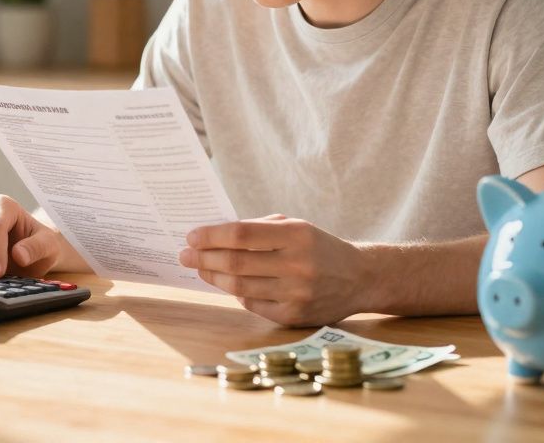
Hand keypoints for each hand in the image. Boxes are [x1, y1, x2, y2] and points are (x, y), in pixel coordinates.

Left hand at [178, 214, 371, 326]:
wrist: (359, 278)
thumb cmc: (318, 246)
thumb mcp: (295, 226)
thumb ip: (258, 228)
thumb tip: (212, 236)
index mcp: (297, 235)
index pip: (242, 234)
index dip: (212, 236)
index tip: (191, 236)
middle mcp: (297, 265)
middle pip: (236, 263)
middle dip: (204, 258)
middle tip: (184, 255)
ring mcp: (296, 294)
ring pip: (239, 286)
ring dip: (213, 277)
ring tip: (200, 269)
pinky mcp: (294, 316)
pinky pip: (252, 304)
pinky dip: (236, 293)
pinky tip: (227, 284)